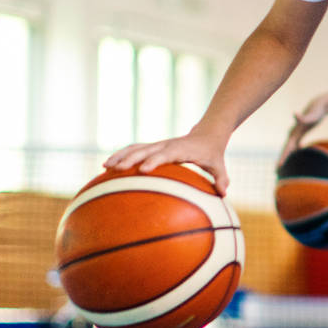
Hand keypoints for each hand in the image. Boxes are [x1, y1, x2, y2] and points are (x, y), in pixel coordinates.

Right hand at [104, 129, 230, 194]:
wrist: (206, 133)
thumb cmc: (212, 153)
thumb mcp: (219, 165)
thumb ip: (222, 178)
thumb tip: (223, 193)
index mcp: (181, 149)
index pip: (166, 154)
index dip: (155, 160)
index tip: (144, 170)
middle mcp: (166, 145)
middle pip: (145, 150)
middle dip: (130, 159)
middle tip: (115, 169)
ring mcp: (158, 145)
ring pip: (136, 148)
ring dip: (120, 156)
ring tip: (104, 167)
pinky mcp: (153, 147)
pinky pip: (134, 149)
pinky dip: (120, 155)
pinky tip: (107, 166)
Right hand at [278, 100, 327, 164]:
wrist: (317, 107)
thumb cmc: (315, 113)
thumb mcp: (311, 116)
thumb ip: (302, 117)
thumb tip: (294, 113)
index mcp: (294, 134)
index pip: (287, 148)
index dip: (283, 157)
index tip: (279, 166)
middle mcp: (293, 134)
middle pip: (286, 149)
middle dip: (281, 159)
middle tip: (276, 171)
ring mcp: (296, 134)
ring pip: (290, 147)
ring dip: (286, 156)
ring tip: (281, 165)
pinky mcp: (301, 133)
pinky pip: (296, 144)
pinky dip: (295, 149)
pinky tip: (297, 152)